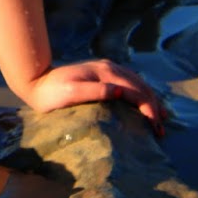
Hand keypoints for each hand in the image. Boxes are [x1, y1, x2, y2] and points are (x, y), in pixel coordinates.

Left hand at [25, 59, 166, 136]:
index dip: (148, 109)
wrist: (36, 80)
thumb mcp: (71, 93)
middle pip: (141, 87)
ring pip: (138, 83)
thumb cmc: (51, 92)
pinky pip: (130, 82)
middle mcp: (109, 68)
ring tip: (161, 118)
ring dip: (151, 100)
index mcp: (105, 73)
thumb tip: (120, 91)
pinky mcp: (103, 73)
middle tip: (161, 129)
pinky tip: (145, 103)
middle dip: (154, 107)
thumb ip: (95, 91)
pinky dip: (141, 93)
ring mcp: (107, 69)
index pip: (135, 92)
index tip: (155, 127)